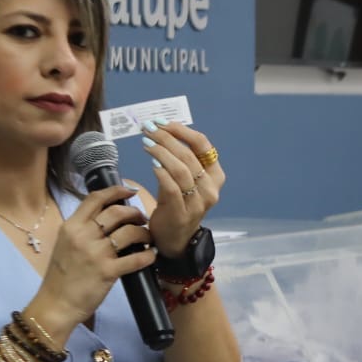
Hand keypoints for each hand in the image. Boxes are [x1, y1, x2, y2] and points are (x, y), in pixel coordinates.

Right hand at [36, 183, 155, 328]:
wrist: (55, 304)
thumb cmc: (61, 276)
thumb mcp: (65, 245)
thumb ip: (82, 230)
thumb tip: (105, 218)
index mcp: (71, 226)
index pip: (95, 198)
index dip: (116, 191)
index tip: (130, 191)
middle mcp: (83, 235)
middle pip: (117, 212)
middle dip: (135, 212)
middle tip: (142, 219)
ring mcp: (96, 253)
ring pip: (129, 232)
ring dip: (144, 232)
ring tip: (147, 237)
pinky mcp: (108, 271)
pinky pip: (136, 258)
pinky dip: (148, 255)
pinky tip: (151, 255)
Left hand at [139, 121, 226, 255]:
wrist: (174, 239)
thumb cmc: (178, 204)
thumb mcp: (184, 180)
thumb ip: (180, 159)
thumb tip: (162, 129)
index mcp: (215, 176)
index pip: (203, 145)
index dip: (182, 131)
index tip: (162, 122)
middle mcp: (211, 188)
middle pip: (189, 155)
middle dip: (166, 138)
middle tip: (148, 129)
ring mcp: (198, 203)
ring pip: (181, 169)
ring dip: (161, 152)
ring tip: (146, 142)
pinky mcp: (182, 213)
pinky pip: (172, 187)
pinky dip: (161, 172)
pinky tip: (152, 163)